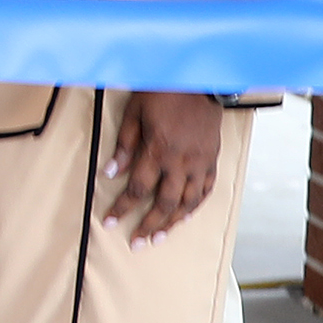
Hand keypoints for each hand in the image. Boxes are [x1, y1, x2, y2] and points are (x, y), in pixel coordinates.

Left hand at [98, 90, 221, 244]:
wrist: (201, 80)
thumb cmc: (163, 92)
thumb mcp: (135, 112)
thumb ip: (124, 144)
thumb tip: (110, 172)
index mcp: (158, 150)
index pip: (137, 188)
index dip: (122, 207)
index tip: (110, 222)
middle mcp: (181, 162)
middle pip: (163, 202)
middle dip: (148, 225)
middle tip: (135, 243)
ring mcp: (201, 162)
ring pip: (188, 201)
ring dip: (172, 222)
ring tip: (158, 237)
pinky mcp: (213, 159)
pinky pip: (207, 189)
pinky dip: (196, 206)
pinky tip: (185, 216)